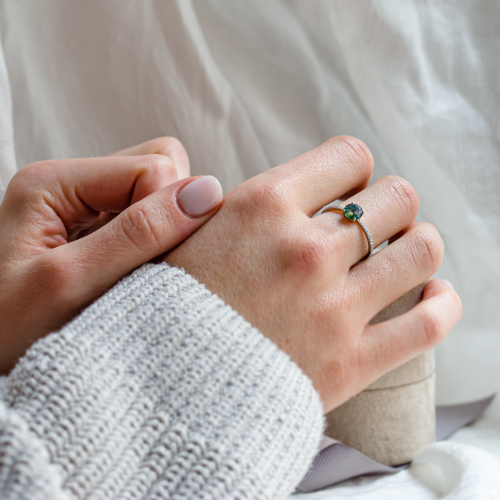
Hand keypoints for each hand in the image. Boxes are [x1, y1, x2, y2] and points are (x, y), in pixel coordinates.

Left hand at [0, 137, 222, 372]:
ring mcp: (87, 206)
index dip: (167, 214)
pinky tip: (135, 274)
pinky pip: (150, 218)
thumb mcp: (71, 282)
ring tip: (137, 272)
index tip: (150, 264)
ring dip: (164, 232)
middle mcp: (72, 184)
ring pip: (160, 192)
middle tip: (146, 264)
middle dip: (169, 215)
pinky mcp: (99, 230)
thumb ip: (139, 232)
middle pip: (159, 167)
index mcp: (53, 182)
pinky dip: (156, 246)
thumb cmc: (8, 330)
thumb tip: (208, 192)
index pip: (152, 168)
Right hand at [166, 136, 461, 412]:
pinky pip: (427, 323)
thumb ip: (228, 209)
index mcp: (260, 209)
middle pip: (395, 197)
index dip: (352, 168)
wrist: (156, 393)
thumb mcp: (180, 239)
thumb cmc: (162, 314)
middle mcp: (303, 250)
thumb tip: (260, 191)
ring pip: (422, 249)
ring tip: (404, 252)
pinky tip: (434, 296)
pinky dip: (441, 304)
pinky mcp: (351, 362)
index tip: (345, 187)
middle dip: (389, 204)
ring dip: (419, 244)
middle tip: (374, 223)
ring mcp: (333, 307)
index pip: (348, 156)